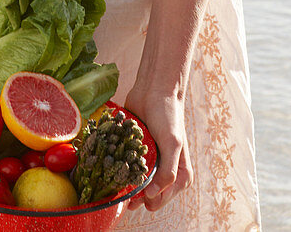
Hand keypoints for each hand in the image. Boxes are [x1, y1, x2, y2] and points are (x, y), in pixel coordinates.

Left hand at [124, 85, 192, 211]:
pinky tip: (111, 166)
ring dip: (124, 183)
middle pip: (146, 197)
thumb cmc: (168, 115)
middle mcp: (165, 172)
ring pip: (134, 184)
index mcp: (180, 175)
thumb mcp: (172, 143)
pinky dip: (119, 168)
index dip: (145, 199)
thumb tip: (152, 197)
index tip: (132, 191)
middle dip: (133, 195)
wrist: (155, 89)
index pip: (160, 200)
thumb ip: (168, 173)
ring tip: (114, 178)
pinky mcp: (136, 152)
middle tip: (120, 188)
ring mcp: (150, 163)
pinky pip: (126, 167)